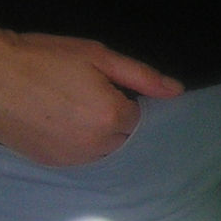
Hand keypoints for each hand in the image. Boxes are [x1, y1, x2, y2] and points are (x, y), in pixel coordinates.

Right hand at [0, 30, 183, 166]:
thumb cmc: (44, 59)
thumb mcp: (97, 57)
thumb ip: (142, 76)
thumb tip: (177, 90)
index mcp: (112, 116)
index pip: (140, 117)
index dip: (125, 100)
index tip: (107, 88)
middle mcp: (96, 144)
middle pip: (124, 137)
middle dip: (115, 119)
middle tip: (88, 96)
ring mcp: (72, 157)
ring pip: (104, 150)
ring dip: (98, 134)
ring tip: (74, 110)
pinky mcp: (51, 162)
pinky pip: (80, 157)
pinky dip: (78, 144)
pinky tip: (61, 123)